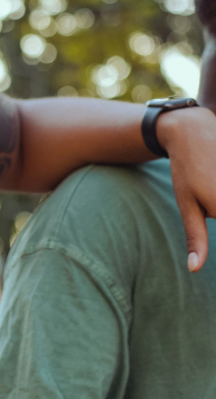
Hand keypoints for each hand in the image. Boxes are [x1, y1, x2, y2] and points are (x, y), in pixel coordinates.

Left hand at [158, 106, 215, 271]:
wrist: (193, 129)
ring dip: (214, 200)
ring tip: (208, 181)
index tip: (203, 203)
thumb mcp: (186, 204)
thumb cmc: (186, 169)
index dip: (211, 213)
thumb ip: (195, 237)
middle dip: (213, 207)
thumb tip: (193, 270)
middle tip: (205, 186)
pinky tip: (210, 177)